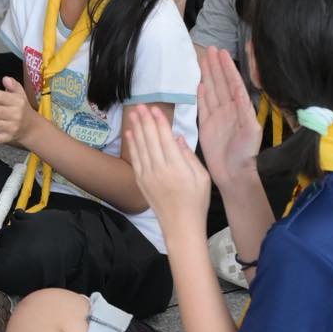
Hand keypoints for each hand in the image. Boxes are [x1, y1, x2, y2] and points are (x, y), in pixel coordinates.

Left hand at [0, 77, 39, 146]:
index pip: (4, 97)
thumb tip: (5, 78)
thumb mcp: (20, 94)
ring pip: (0, 125)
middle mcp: (16, 114)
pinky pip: (1, 139)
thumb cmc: (22, 107)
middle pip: (1, 111)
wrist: (32, 127)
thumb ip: (13, 85)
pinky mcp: (9, 136)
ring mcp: (13, 126)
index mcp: (17, 102)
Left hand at [124, 104, 210, 241]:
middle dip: (144, 120)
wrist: (180, 226)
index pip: (165, 139)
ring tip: (133, 114)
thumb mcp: (202, 178)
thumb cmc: (196, 202)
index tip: (154, 108)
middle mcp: (160, 170)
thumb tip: (178, 137)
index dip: (159, 122)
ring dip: (136, 129)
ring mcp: (148, 176)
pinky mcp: (141, 182)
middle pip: (150, 139)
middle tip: (140, 105)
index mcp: (177, 167)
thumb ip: (189, 156)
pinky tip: (130, 134)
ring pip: (140, 147)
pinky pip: (135, 159)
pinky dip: (132, 145)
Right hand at [195, 46, 261, 186]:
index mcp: (240, 109)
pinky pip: (203, 105)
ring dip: (208, 75)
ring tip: (203, 60)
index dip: (227, 68)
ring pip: (212, 91)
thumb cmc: (245, 155)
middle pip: (221, 83)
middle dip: (216, 66)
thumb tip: (239, 93)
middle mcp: (229, 110)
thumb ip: (245, 111)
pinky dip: (201, 94)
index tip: (221, 53)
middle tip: (211, 49)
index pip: (232, 83)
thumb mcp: (250, 132)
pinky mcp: (206, 125)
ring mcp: (217, 117)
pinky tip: (199, 84)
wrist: (233, 174)